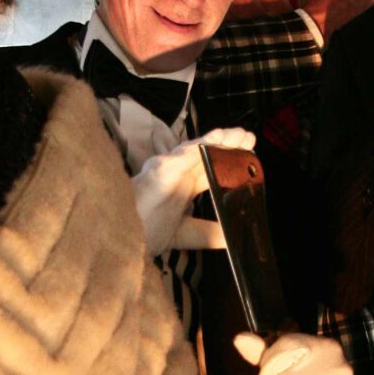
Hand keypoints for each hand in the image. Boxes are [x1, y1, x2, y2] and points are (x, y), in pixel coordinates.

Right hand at [129, 127, 255, 255]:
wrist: (122, 239)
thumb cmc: (144, 232)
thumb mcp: (185, 234)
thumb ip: (208, 233)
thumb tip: (234, 237)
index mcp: (184, 187)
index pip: (211, 169)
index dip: (230, 162)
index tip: (251, 155)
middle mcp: (176, 174)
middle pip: (208, 155)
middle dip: (229, 144)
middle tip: (250, 138)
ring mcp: (167, 169)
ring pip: (197, 149)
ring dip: (218, 140)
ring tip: (238, 135)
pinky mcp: (158, 169)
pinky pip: (181, 154)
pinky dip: (199, 146)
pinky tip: (216, 140)